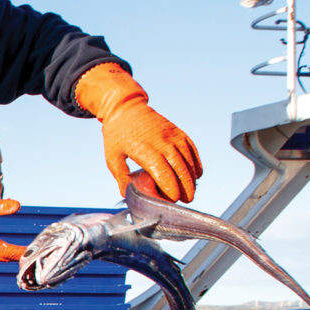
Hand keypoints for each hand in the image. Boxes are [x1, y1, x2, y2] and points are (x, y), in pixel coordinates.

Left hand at [75, 63, 202, 202]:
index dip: (171, 189)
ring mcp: (172, 136)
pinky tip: (196, 174)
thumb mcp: (112, 157)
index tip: (173, 199)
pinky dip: (196, 162)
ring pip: (188, 159)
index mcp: (145, 151)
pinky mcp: (178, 131)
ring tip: (191, 191)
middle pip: (180, 169)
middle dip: (186, 187)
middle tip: (186, 201)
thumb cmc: (117, 134)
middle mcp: (162, 143)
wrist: (125, 108)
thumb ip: (121, 177)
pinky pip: (192, 148)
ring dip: (192, 177)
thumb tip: (127, 195)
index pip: (164, 174)